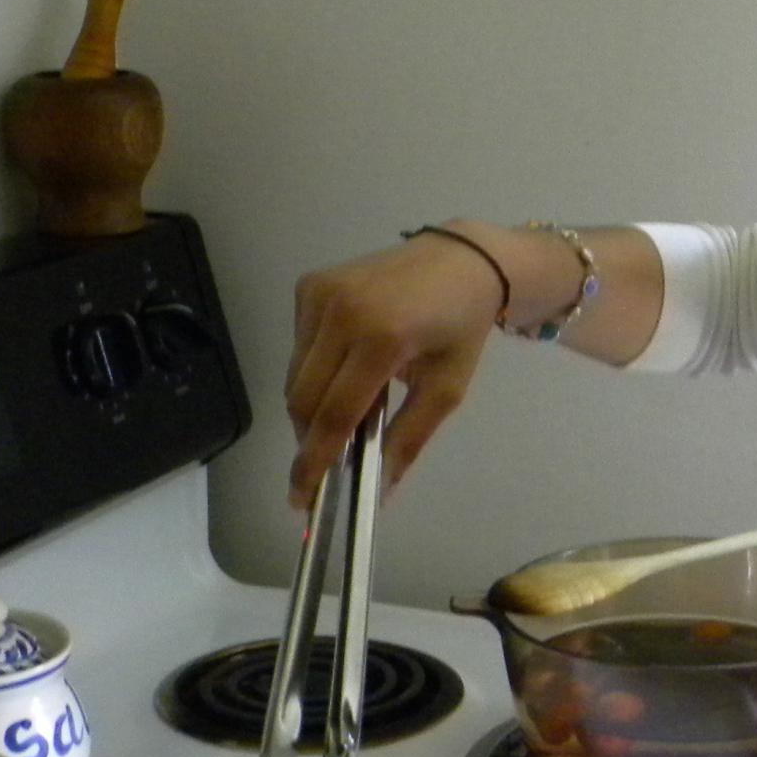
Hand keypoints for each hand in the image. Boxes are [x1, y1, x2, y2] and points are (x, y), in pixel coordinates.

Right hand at [284, 234, 500, 505]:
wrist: (462, 260)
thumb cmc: (460, 328)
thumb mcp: (447, 389)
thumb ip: (409, 439)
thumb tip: (378, 490)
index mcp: (383, 338)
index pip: (335, 414)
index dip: (314, 460)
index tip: (300, 496)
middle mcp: (342, 312)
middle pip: (304, 398)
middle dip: (307, 439)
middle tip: (321, 467)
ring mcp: (321, 293)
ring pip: (294, 375)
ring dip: (310, 406)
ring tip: (343, 415)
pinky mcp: (310, 285)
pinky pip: (298, 347)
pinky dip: (313, 370)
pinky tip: (344, 369)